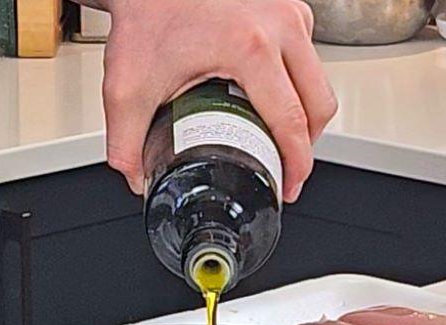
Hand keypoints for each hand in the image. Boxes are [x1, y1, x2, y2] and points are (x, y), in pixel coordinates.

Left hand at [100, 0, 336, 202]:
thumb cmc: (146, 12)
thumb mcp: (128, 87)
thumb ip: (126, 144)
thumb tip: (137, 178)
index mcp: (250, 48)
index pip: (292, 121)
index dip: (296, 165)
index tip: (288, 185)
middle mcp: (279, 25)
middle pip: (319, 104)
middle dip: (307, 145)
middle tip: (286, 167)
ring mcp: (288, 11)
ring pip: (319, 79)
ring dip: (305, 113)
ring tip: (278, 134)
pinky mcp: (287, 4)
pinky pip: (310, 54)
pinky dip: (298, 81)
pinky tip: (272, 95)